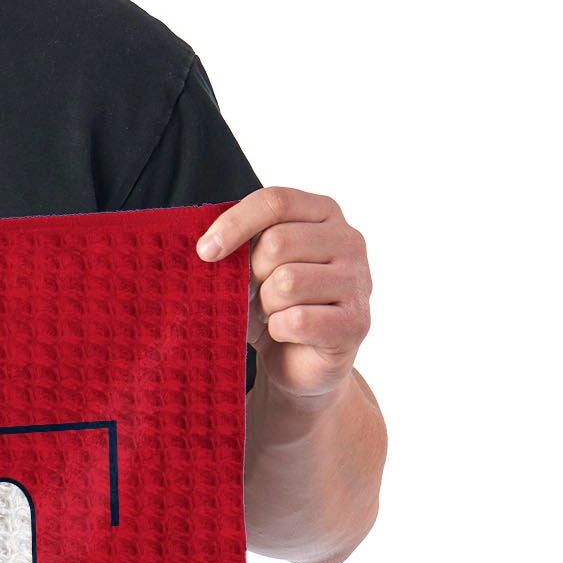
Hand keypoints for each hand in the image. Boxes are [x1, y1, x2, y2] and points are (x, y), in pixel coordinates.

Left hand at [196, 187, 370, 399]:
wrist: (298, 361)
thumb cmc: (271, 304)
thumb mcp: (251, 265)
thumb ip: (238, 244)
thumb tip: (206, 247)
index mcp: (323, 213)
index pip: (275, 201)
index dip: (235, 223)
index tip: (204, 251)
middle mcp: (349, 240)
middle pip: (277, 242)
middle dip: (252, 274)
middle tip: (254, 294)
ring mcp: (358, 281)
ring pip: (286, 282)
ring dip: (266, 305)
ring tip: (272, 313)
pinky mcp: (356, 322)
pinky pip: (298, 320)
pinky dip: (278, 330)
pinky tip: (285, 332)